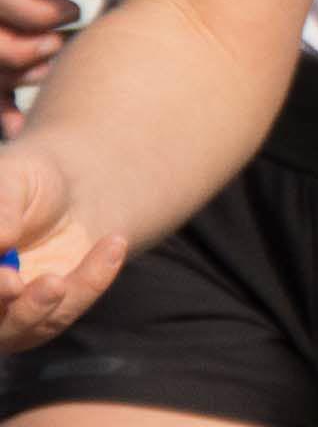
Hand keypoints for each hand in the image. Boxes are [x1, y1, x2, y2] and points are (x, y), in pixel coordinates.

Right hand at [0, 145, 126, 345]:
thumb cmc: (24, 183)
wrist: (65, 192)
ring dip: (41, 310)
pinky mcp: (45, 315)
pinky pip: (64, 312)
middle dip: (8, 308)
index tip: (10, 280)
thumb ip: (2, 208)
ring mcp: (5, 313)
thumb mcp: (12, 180)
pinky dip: (91, 283)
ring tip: (61, 280)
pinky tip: (113, 246)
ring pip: (17, 330)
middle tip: (36, 285)